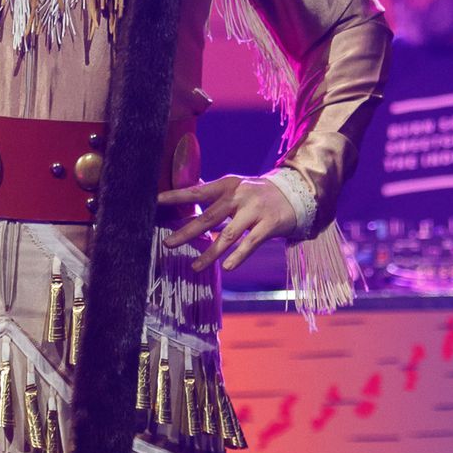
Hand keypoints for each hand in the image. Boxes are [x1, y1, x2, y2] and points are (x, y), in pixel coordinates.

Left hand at [159, 173, 298, 272]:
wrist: (296, 192)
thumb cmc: (257, 193)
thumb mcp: (235, 186)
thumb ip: (212, 191)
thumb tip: (186, 189)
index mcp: (228, 185)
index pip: (198, 191)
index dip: (177, 196)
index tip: (156, 201)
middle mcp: (240, 196)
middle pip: (210, 216)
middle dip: (187, 231)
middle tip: (168, 243)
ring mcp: (256, 210)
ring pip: (229, 235)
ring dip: (210, 253)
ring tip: (195, 267)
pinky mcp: (270, 225)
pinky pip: (251, 243)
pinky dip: (238, 256)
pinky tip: (227, 268)